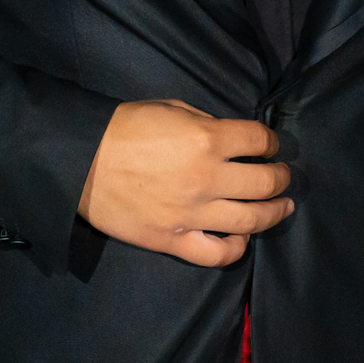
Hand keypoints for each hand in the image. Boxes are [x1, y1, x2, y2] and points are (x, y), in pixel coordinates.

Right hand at [75, 99, 292, 266]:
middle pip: (265, 182)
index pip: (259, 139)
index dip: (271, 141)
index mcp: (207, 138)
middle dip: (281, 177)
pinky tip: (243, 238)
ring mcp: (191, 214)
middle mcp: (207, 177)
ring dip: (274, 212)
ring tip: (282, 207)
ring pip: (251, 220)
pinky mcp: (172, 240)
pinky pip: (216, 254)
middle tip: (283, 175)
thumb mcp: (172, 108)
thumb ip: (208, 123)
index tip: (270, 145)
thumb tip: (234, 140)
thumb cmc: (123, 127)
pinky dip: (236, 248)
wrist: (80, 161)